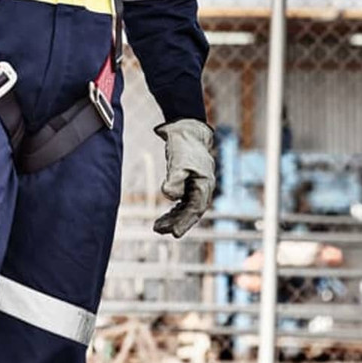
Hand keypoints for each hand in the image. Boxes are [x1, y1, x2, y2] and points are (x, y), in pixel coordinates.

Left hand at [153, 118, 215, 237]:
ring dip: (174, 218)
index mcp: (204, 184)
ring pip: (187, 208)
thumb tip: (169, 195)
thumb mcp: (178, 162)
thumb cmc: (184, 144)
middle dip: (176, 223)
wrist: (187, 129)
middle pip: (191, 211)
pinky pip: (184, 201)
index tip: (173, 233)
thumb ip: (174, 179)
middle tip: (159, 230)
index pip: (195, 209)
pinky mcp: (190, 182)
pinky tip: (165, 216)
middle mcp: (203, 187)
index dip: (184, 222)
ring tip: (157, 226)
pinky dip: (175, 210)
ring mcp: (197, 185)